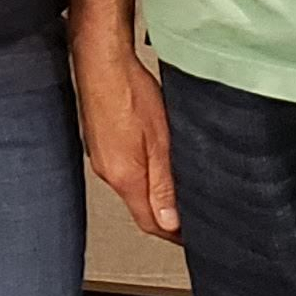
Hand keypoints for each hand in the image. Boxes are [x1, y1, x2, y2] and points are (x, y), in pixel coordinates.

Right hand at [72, 25, 180, 242]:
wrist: (100, 60)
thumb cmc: (129, 90)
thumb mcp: (160, 139)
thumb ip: (165, 183)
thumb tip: (171, 222)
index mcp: (125, 177)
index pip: (151, 223)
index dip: (175, 234)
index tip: (194, 235)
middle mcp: (109, 173)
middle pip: (141, 210)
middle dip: (167, 217)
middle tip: (193, 215)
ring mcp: (102, 159)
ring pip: (133, 190)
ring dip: (155, 195)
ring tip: (178, 188)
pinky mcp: (101, 145)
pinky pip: (124, 171)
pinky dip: (142, 175)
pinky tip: (154, 160)